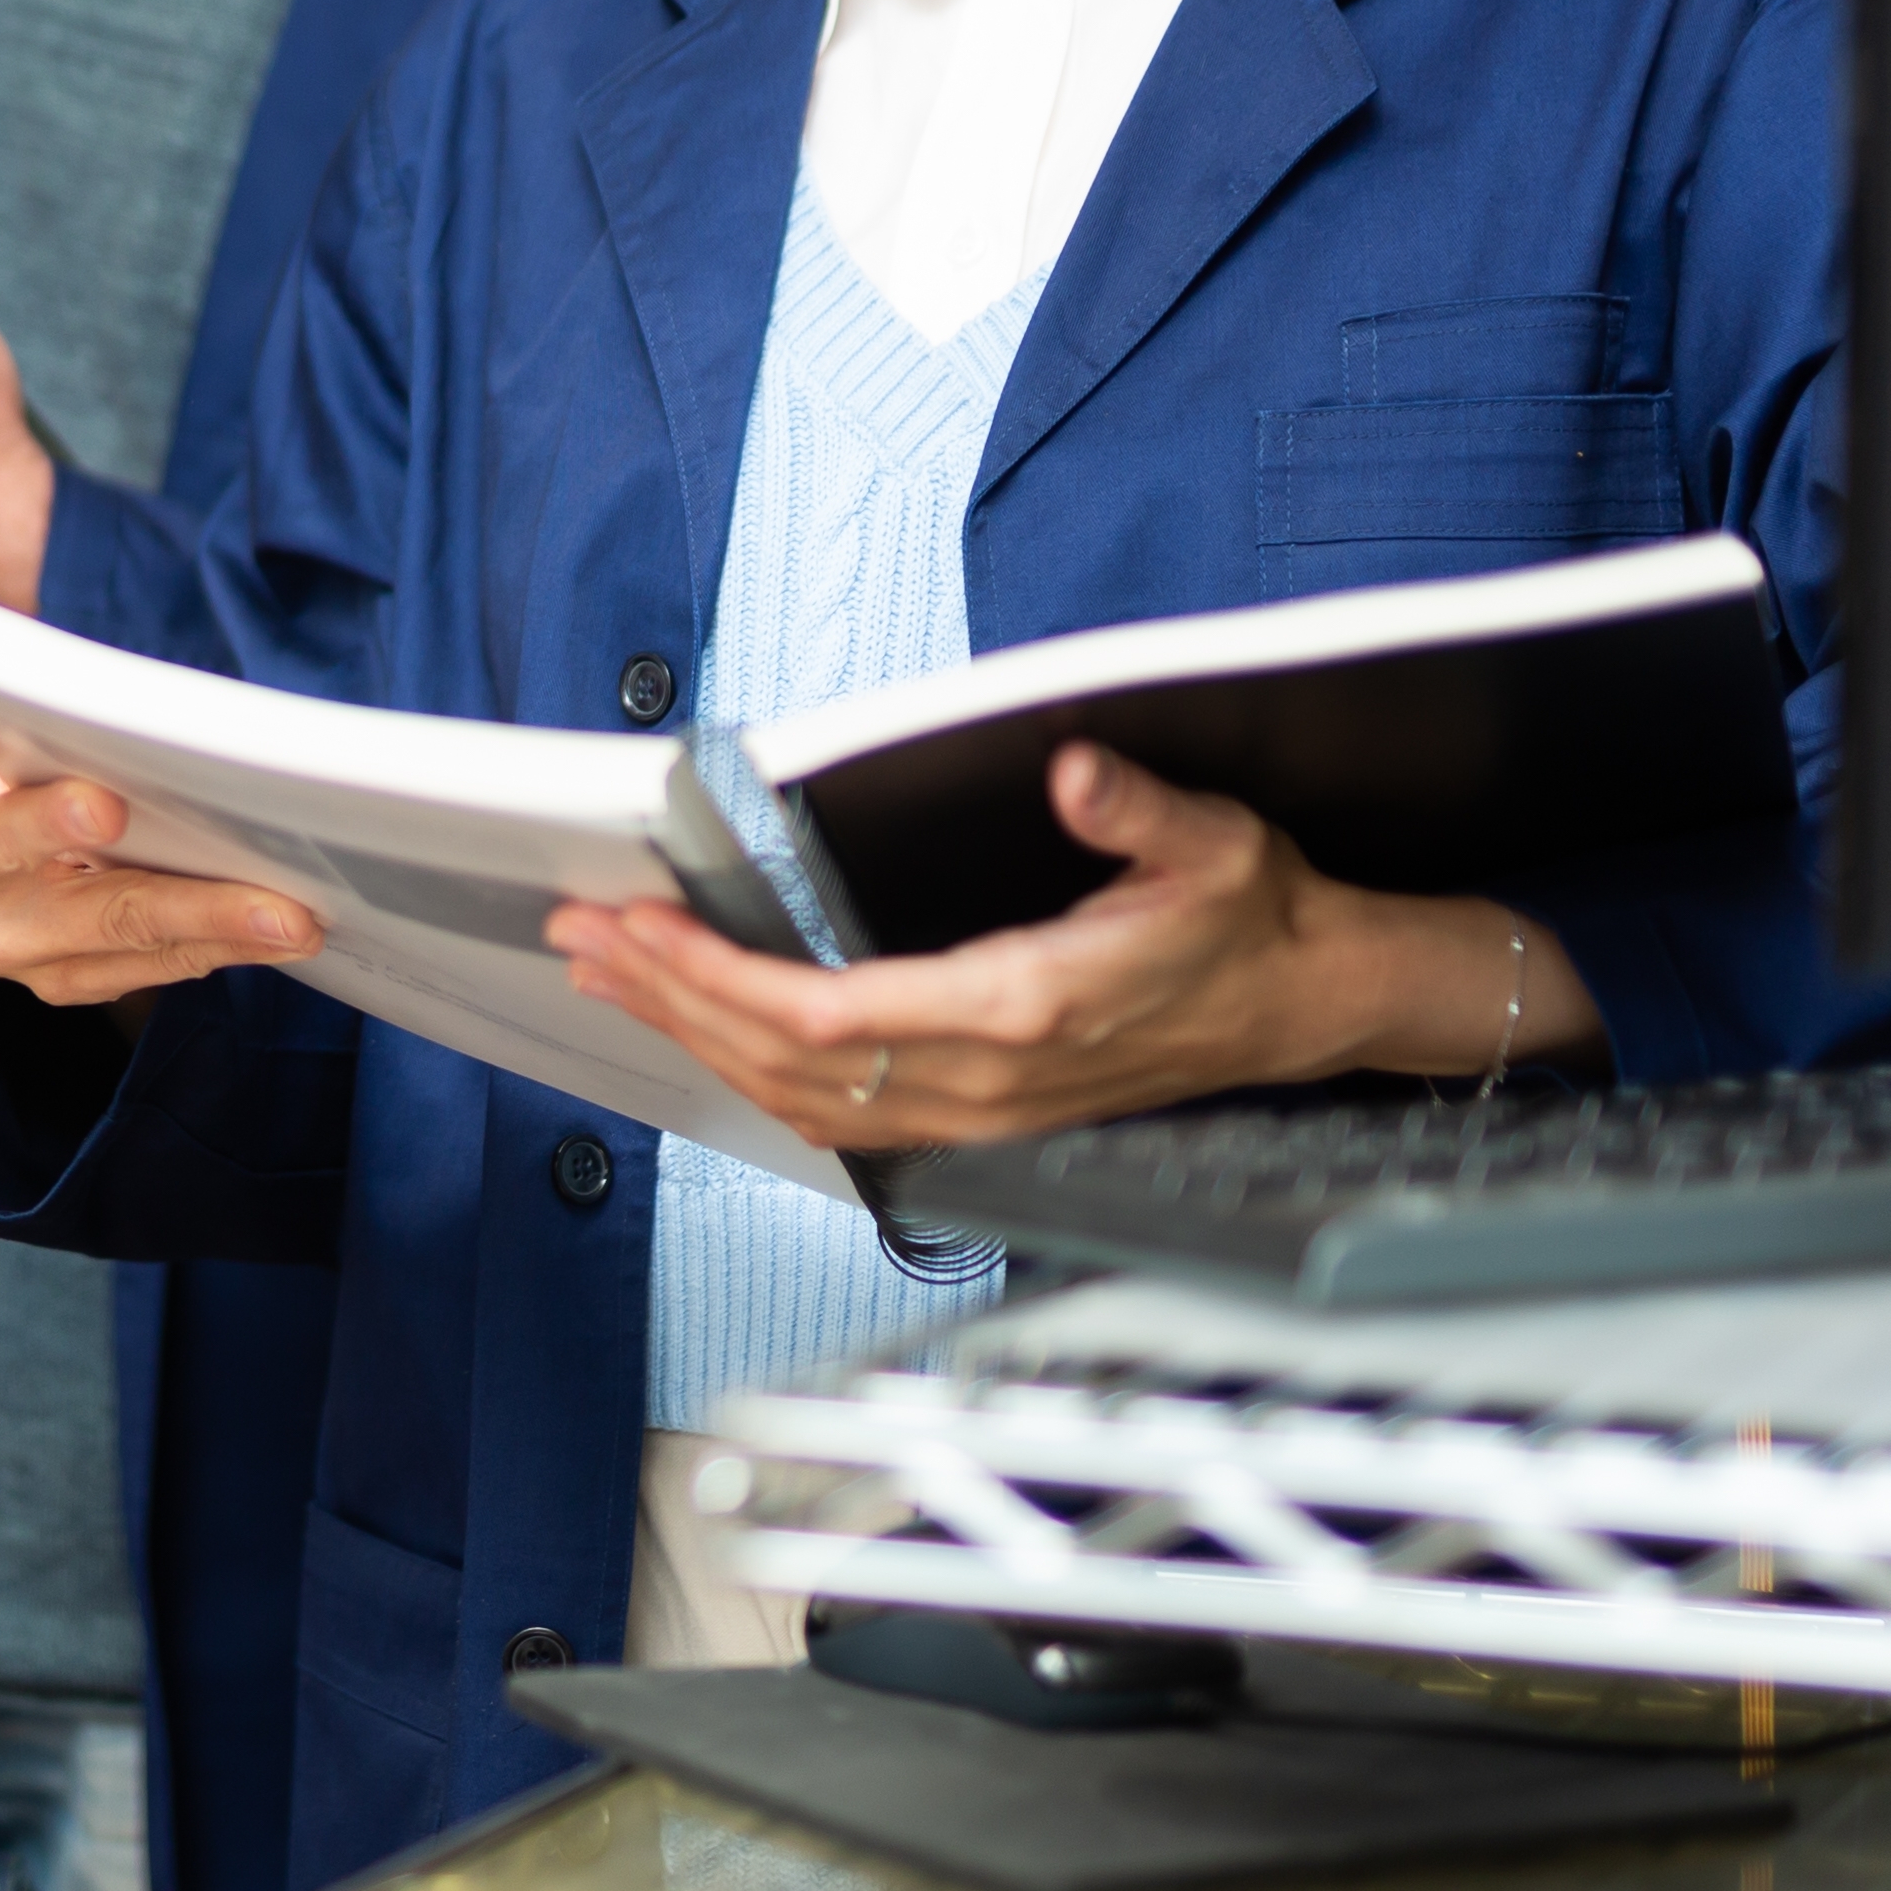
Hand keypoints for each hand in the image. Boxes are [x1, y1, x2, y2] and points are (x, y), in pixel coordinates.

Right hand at [0, 711, 319, 1009]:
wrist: (59, 851)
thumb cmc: (62, 760)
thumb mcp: (48, 718)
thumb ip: (58, 691)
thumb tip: (115, 652)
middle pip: (2, 847)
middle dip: (61, 825)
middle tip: (114, 809)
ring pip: (98, 924)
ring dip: (198, 912)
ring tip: (281, 911)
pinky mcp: (56, 981)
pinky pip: (141, 968)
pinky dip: (217, 945)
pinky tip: (278, 932)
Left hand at [546, 741, 1607, 1148]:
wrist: (1309, 1004)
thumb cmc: (1251, 921)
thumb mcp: (1210, 845)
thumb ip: (1134, 811)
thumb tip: (1075, 772)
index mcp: (1023, 1010)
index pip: (828, 1014)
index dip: (718, 980)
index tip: (640, 927)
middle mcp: (986, 1079)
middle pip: (784, 1060)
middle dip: (671, 998)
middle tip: (582, 937)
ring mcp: (977, 1113)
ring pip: (796, 1097)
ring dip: (694, 1035)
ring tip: (611, 977)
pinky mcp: (976, 1117)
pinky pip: (836, 1114)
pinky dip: (750, 1070)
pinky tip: (703, 1029)